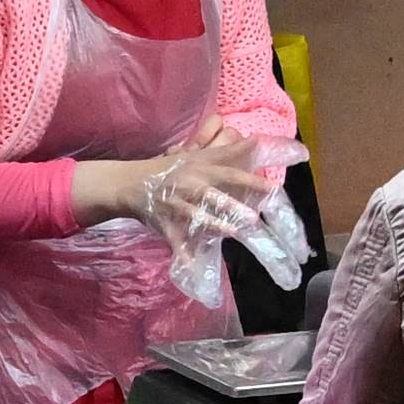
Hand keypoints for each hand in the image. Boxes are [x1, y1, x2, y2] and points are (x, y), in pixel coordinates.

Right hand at [108, 122, 276, 252]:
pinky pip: (174, 239)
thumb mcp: (195, 155)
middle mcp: (190, 183)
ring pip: (197, 214)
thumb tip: (256, 140)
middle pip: (215, 191)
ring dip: (215, 223)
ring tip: (235, 231)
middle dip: (236, 200)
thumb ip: (225, 151)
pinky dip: (181, 252)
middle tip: (259, 210)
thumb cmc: (169, 170)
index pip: (230, 170)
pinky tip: (190, 263)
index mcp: (200, 166)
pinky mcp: (164, 222)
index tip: (275, 186)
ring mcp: (176, 204)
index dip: (252, 178)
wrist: (129, 183)